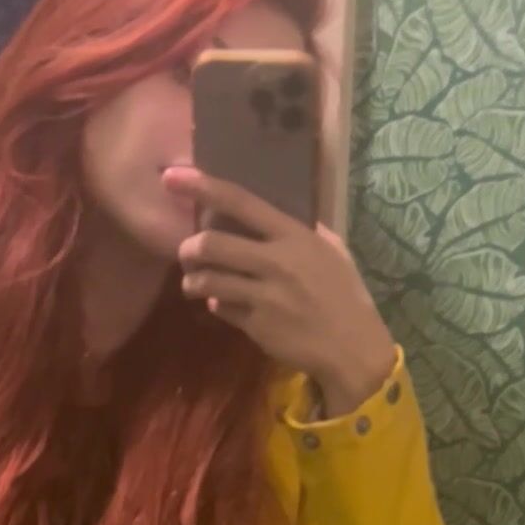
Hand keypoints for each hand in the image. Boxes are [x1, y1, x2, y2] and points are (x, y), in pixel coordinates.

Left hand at [165, 165, 397, 417]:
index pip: (240, 202)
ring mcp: (264, 296)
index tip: (172, 176)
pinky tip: (221, 304)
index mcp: (294, 235)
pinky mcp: (257, 326)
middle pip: (212, 244)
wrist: (351, 348)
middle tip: (186, 252)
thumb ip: (301, 231)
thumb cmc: (345, 295)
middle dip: (189, 248)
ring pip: (209, 281)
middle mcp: (275, 262)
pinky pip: (222, 309)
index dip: (203, 186)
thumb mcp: (332, 251)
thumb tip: (273, 212)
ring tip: (193, 283)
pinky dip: (216, 305)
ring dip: (193, 281)